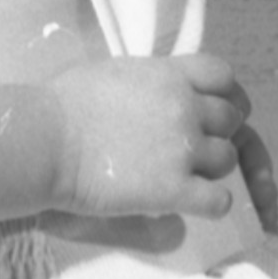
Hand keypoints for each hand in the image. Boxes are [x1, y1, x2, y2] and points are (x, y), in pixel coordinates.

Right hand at [46, 54, 270, 222]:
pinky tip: (189, 202)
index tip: (210, 111)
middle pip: (231, 120)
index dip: (224, 95)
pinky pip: (219, 201)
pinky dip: (211, 205)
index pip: (225, 76)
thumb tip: (158, 90)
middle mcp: (185, 107)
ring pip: (228, 160)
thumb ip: (150, 80)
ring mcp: (183, 148)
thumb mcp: (115, 73)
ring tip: (184, 176)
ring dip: (211, 170)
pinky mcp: (173, 188)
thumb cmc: (63, 104)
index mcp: (170, 75)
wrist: (46, 141)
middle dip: (215, 134)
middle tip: (189, 149)